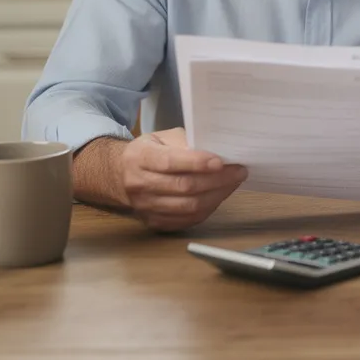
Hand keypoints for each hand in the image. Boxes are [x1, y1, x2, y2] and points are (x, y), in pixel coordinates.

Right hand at [117, 128, 247, 231]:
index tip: (221, 161)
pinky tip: (219, 196)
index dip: (197, 163)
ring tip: (233, 183)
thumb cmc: (149, 152)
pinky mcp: (154, 222)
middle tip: (239, 171)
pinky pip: (187, 220)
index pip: (170, 162)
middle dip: (216, 180)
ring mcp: (145, 207)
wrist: (120, 175)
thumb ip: (185, 142)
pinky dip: (208, 209)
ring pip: (188, 206)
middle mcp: (139, 184)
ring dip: (217, 195)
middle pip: (183, 187)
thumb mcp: (162, 137)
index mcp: (139, 158)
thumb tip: (216, 152)